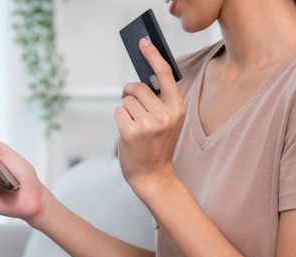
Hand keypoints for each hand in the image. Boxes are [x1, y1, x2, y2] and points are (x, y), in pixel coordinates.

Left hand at [114, 37, 185, 198]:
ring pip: (126, 100)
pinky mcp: (130, 132)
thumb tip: (141, 78)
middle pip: (138, 86)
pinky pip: (118, 112)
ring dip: (126, 109)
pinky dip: (120, 120)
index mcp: (177, 108)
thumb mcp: (168, 121)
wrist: (153, 176)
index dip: (153, 55)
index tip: (143, 42)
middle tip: (131, 102)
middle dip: (130, 92)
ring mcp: (147, 124)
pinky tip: (128, 133)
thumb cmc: (158, 146)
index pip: (165, 74)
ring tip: (134, 126)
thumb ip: (159, 101)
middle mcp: (164, 114)